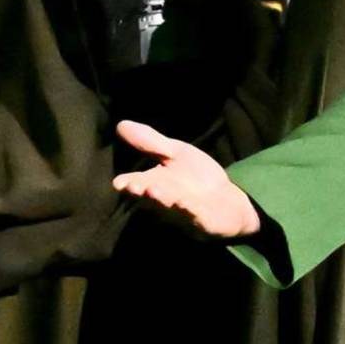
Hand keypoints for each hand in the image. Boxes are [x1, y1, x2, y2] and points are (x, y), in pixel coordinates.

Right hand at [112, 120, 260, 238]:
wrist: (225, 199)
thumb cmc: (195, 177)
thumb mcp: (175, 154)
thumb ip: (150, 143)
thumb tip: (120, 123)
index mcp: (154, 184)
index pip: (135, 183)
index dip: (127, 183)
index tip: (119, 183)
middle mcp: (165, 200)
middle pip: (150, 197)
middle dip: (142, 192)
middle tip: (134, 186)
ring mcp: (183, 212)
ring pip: (171, 206)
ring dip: (163, 199)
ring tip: (155, 190)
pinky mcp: (203, 220)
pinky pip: (197, 215)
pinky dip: (191, 210)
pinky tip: (187, 203)